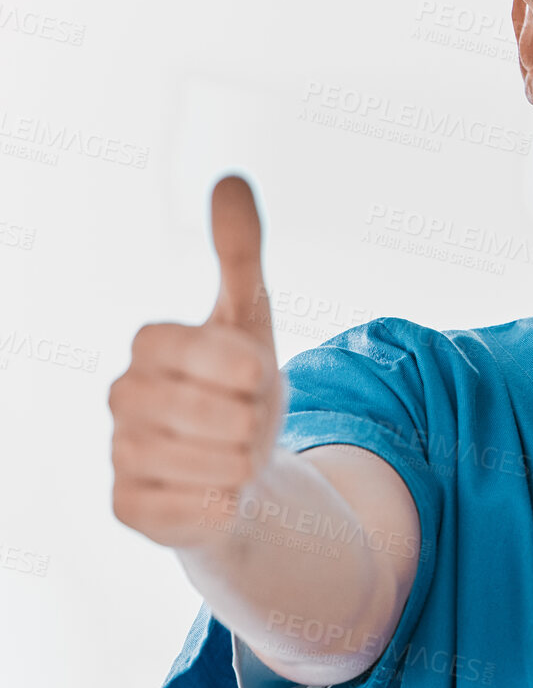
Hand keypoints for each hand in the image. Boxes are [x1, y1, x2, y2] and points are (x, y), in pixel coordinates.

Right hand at [109, 175, 287, 547]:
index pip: (201, 350)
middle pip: (223, 415)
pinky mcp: (127, 508)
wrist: (241, 470)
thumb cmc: (243, 388)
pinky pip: (199, 510)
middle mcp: (121, 397)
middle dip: (258, 421)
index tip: (253, 374)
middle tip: (249, 421)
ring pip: (218, 465)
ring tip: (236, 456)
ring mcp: (119, 454)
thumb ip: (239, 252)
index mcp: (149, 347)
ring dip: (248, 464)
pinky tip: (217, 494)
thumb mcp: (252, 318)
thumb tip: (231, 178)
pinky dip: (225, 503)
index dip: (245, 369)